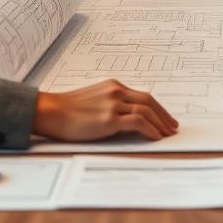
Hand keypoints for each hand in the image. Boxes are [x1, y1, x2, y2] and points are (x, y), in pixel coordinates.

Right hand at [33, 80, 178, 141]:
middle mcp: (116, 91)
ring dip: (160, 124)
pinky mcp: (109, 118)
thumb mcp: (92, 100)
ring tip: (167, 134)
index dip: (156, 107)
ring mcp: (113, 104)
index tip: (164, 117)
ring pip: (147, 110)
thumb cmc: (65, 110)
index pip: (142, 95)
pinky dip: (151, 129)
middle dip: (164, 115)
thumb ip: (109, 104)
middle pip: (149, 101)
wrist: (50, 111)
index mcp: (113, 86)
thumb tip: (124, 119)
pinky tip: (155, 137)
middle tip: (172, 126)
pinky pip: (139, 122)